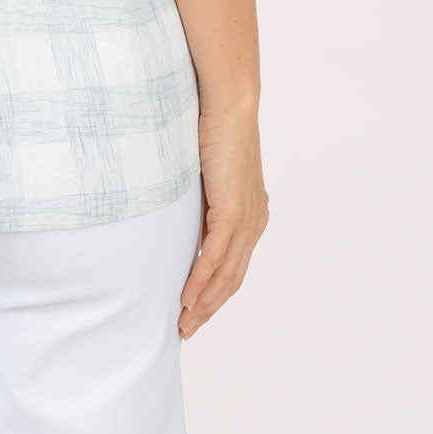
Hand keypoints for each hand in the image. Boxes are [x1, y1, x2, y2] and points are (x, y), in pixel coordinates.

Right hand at [178, 107, 268, 339]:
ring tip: (184, 322)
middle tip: (187, 329)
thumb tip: (178, 215)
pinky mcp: (233, 211)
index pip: (234, 266)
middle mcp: (255, 222)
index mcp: (251, 215)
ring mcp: (247, 218)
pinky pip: (215, 256)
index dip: (215, 293)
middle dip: (210, 308)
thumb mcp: (205, 174)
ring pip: (226, 275)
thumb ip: (200, 200)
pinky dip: (200, 280)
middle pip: (233, 279)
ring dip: (203, 302)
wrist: (228, 104)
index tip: (194, 311)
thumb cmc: (213, 130)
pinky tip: (187, 297)